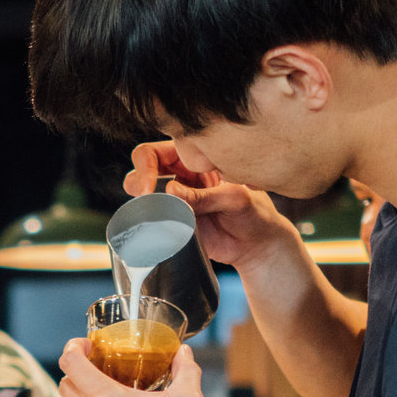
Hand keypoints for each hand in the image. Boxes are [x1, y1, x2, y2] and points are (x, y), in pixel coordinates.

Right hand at [124, 141, 303, 271]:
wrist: (257, 245)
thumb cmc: (254, 212)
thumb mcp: (234, 198)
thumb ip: (204, 195)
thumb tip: (170, 191)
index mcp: (194, 159)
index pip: (157, 152)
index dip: (146, 165)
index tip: (151, 188)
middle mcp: (180, 176)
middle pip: (142, 169)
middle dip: (139, 182)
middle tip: (149, 201)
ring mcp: (174, 200)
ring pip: (142, 195)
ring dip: (144, 204)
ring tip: (159, 215)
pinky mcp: (172, 223)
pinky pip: (152, 221)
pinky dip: (150, 224)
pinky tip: (164, 229)